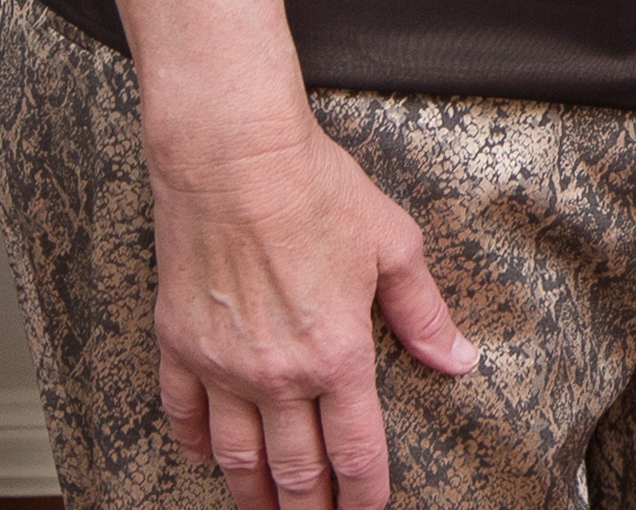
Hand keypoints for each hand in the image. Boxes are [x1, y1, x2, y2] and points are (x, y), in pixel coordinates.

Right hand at [146, 116, 477, 509]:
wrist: (234, 160)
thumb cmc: (318, 191)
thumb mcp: (394, 247)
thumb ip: (423, 314)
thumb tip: (458, 359)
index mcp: (336, 356)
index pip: (354, 450)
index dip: (363, 493)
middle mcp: (275, 375)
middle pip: (292, 470)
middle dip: (308, 509)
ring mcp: (220, 366)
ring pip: (234, 457)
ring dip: (252, 493)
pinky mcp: (177, 346)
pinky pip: (182, 417)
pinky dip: (195, 447)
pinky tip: (207, 458)